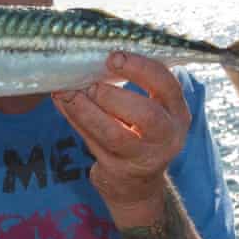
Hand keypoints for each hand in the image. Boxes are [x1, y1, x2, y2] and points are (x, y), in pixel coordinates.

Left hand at [52, 52, 190, 225]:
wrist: (136, 184)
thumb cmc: (139, 132)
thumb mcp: (147, 109)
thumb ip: (128, 84)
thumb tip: (92, 54)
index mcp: (176, 112)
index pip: (167, 85)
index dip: (140, 68)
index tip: (113, 57)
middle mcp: (166, 136)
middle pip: (146, 115)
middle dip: (113, 96)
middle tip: (91, 84)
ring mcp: (143, 157)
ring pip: (114, 134)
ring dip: (86, 110)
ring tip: (68, 92)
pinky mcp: (118, 170)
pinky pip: (92, 142)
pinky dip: (74, 119)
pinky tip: (62, 102)